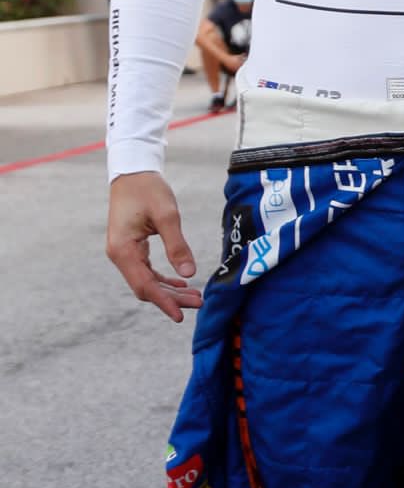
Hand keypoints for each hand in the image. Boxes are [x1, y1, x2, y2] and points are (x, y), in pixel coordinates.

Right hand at [107, 171, 201, 321]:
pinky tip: (182, 282)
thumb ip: (177, 246)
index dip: (164, 302)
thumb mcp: (167, 216)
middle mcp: (119, 255)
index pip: (144, 285)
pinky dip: (164, 279)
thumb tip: (190, 273)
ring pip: (147, 281)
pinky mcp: (131, 248)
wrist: (133, 172)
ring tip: (195, 296)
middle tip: (199, 303)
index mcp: (123, 250)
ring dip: (170, 290)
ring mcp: (124, 252)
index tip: (181, 315)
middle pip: (146, 287)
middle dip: (172, 298)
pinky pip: (147, 271)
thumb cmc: (148, 190)